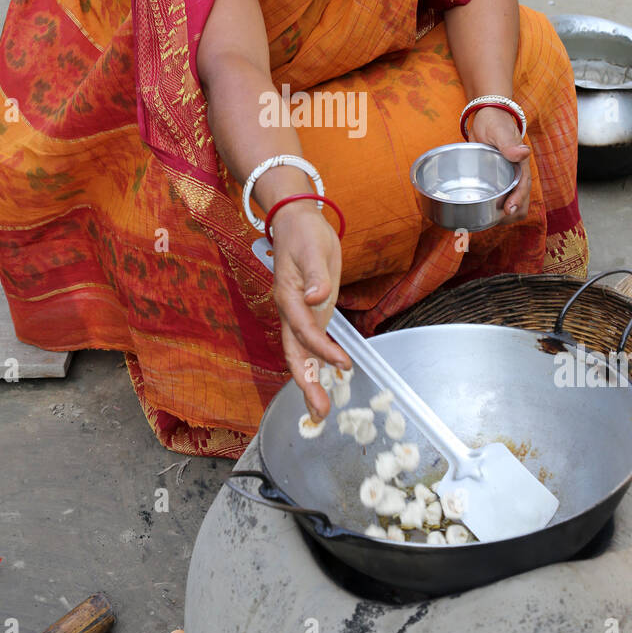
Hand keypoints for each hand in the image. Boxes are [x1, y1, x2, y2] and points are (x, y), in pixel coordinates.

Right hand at [269, 203, 350, 419]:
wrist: (295, 221)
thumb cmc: (304, 233)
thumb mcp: (312, 248)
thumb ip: (315, 275)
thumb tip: (315, 297)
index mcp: (288, 296)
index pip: (304, 330)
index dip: (322, 349)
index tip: (343, 363)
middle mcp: (289, 311)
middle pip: (294, 353)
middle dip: (306, 383)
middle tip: (320, 411)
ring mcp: (297, 314)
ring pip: (300, 354)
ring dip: (309, 381)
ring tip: (321, 409)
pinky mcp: (308, 313)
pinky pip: (309, 346)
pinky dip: (315, 366)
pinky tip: (325, 381)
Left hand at [468, 107, 530, 222]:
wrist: (486, 116)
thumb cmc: (495, 121)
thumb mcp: (500, 131)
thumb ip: (509, 143)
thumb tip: (523, 153)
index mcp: (520, 165)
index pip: (523, 188)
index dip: (518, 201)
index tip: (509, 211)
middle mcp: (515, 175)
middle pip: (520, 203)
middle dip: (510, 215)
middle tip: (492, 218)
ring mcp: (505, 179)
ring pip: (509, 204)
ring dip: (500, 214)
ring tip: (484, 219)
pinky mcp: (495, 181)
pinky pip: (496, 199)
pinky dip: (491, 208)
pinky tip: (477, 212)